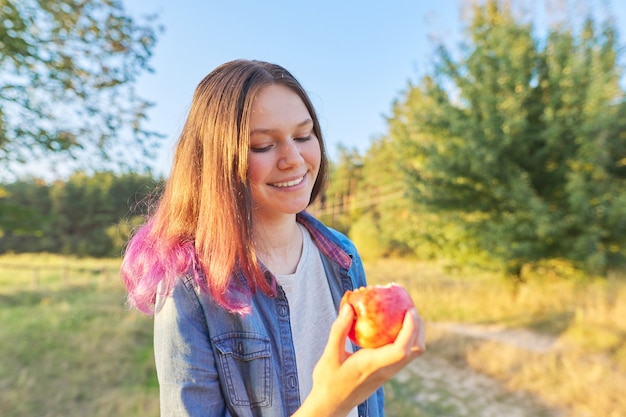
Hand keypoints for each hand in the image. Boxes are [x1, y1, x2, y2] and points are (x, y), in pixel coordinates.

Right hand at [294, 304, 424, 416]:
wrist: (331, 404)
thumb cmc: (327, 380)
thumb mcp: (329, 355)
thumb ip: (339, 331)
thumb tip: (349, 307)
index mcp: (372, 365)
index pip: (401, 350)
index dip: (410, 329)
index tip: (409, 310)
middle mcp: (386, 370)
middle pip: (416, 350)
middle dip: (418, 326)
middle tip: (408, 304)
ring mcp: (389, 372)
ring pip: (414, 352)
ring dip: (415, 331)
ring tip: (403, 311)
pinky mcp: (388, 371)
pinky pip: (405, 352)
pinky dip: (406, 336)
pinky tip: (393, 324)